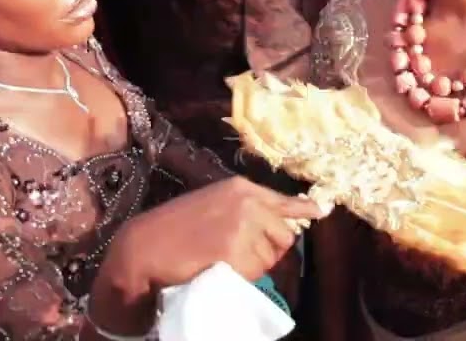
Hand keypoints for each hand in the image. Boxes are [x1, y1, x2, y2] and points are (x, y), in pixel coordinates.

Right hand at [90, 176, 325, 334]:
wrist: (142, 248)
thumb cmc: (172, 230)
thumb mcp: (213, 206)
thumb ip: (245, 211)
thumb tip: (277, 227)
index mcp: (241, 189)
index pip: (283, 201)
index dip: (303, 210)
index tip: (323, 210)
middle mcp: (248, 202)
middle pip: (284, 236)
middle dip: (267, 251)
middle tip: (235, 256)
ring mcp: (243, 224)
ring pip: (270, 258)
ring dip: (253, 266)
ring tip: (220, 260)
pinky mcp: (236, 250)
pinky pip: (255, 273)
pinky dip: (241, 277)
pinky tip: (217, 269)